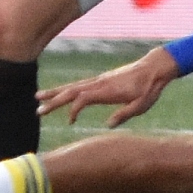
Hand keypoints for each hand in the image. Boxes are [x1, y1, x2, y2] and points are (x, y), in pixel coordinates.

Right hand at [37, 47, 179, 127]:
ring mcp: (99, 80)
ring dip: (55, 92)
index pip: (83, 98)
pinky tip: (60, 94)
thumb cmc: (150, 88)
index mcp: (108, 90)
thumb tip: (108, 125)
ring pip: (73, 86)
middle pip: (71, 91)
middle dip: (54, 100)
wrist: (155, 68)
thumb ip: (124, 114)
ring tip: (38, 98)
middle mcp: (100, 83)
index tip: (71, 122)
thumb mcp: (142, 105)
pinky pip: (80, 85)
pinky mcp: (101, 80)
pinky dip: (66, 89)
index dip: (74, 110)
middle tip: (37, 110)